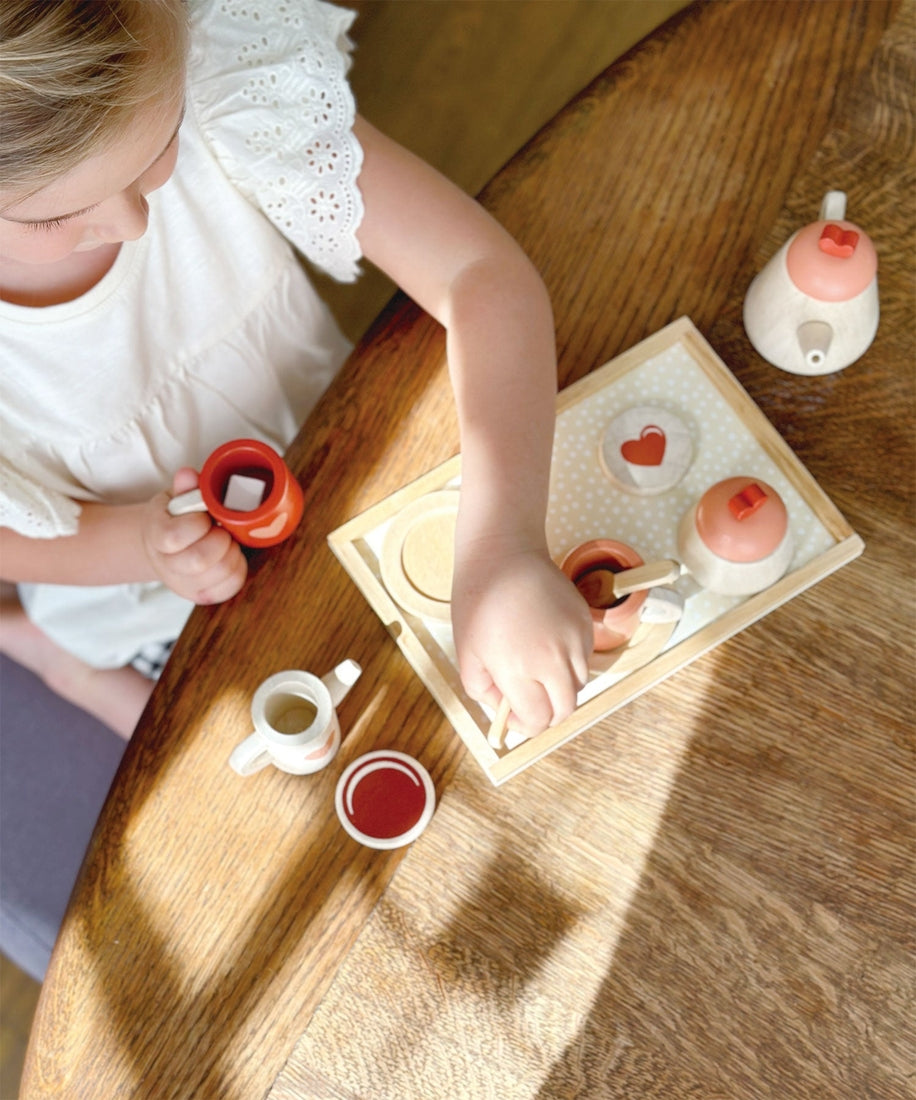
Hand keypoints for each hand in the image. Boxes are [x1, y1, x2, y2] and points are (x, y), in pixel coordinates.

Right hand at [141, 468, 246, 603]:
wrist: (166, 546)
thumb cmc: (176, 517)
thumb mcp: (176, 497)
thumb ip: (184, 487)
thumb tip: (189, 475)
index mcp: (157, 536)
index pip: (174, 536)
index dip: (197, 523)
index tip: (204, 515)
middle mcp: (167, 565)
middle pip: (198, 560)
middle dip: (220, 540)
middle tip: (221, 529)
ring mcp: (184, 584)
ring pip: (219, 574)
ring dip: (232, 553)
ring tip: (227, 540)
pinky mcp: (202, 596)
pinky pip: (230, 587)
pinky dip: (238, 569)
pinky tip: (231, 555)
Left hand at [450, 543, 593, 739]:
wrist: (503, 554)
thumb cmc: (478, 601)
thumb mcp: (467, 653)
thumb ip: (484, 691)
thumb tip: (503, 709)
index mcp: (519, 669)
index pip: (537, 720)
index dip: (524, 724)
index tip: (512, 716)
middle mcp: (553, 659)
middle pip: (565, 709)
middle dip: (547, 714)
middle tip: (529, 704)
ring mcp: (575, 640)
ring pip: (578, 684)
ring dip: (559, 687)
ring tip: (534, 667)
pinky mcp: (585, 622)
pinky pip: (584, 657)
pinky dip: (569, 662)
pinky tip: (546, 643)